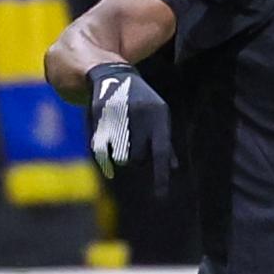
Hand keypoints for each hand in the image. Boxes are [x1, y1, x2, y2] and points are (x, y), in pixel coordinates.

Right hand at [88, 62, 174, 198]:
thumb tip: (173, 168)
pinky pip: (102, 151)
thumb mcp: (159, 116)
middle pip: (139, 159)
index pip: (162, 152)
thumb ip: (165, 142)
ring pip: (121, 158)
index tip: (161, 198)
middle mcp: (140, 117)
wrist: (113, 75)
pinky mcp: (99, 118)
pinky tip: (106, 138)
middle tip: (134, 139)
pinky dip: (104, 154)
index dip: (161, 176)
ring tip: (122, 133)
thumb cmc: (143, 101)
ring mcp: (118, 117)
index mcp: (159, 116)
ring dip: (121, 154)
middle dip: (137, 156)